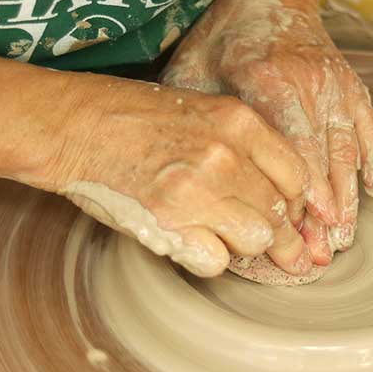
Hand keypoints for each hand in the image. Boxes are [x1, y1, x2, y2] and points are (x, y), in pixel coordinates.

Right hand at [35, 78, 311, 277]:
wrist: (74, 126)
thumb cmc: (132, 117)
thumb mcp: (200, 110)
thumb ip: (243, 144)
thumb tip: (281, 193)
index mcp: (238, 122)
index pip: (297, 175)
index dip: (298, 204)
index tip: (292, 216)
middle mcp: (225, 156)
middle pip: (280, 213)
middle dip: (278, 234)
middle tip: (279, 250)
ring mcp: (199, 192)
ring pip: (256, 240)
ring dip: (242, 244)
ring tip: (221, 235)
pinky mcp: (170, 224)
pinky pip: (217, 261)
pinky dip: (208, 258)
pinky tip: (193, 242)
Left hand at [161, 0, 372, 264]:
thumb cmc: (223, 40)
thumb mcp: (194, 73)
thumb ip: (197, 121)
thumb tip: (191, 180)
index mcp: (265, 80)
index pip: (289, 148)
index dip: (298, 194)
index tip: (298, 231)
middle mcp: (308, 82)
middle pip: (321, 159)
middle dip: (322, 212)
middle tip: (320, 253)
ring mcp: (335, 83)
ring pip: (346, 149)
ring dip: (347, 197)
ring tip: (341, 238)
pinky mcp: (351, 84)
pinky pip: (368, 127)